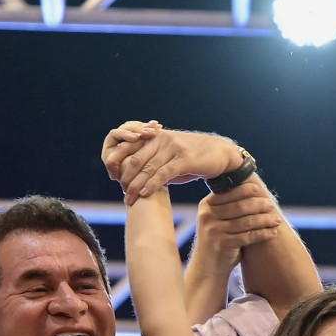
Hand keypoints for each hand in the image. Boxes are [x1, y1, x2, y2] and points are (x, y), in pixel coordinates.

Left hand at [100, 122, 248, 205]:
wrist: (221, 153)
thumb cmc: (194, 158)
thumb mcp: (171, 157)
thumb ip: (155, 164)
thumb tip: (137, 180)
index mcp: (154, 136)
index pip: (129, 148)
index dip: (118, 163)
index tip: (114, 178)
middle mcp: (161, 139)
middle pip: (135, 159)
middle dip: (126, 178)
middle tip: (123, 193)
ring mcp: (173, 148)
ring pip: (148, 168)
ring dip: (136, 185)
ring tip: (129, 199)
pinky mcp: (185, 159)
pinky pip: (164, 173)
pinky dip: (152, 184)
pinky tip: (145, 194)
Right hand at [193, 186, 286, 269]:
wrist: (208, 266)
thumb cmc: (219, 239)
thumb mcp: (218, 219)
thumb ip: (230, 206)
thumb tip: (255, 189)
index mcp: (206, 205)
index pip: (228, 193)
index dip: (245, 190)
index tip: (259, 190)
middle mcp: (207, 216)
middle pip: (239, 206)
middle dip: (258, 205)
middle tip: (272, 205)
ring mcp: (214, 231)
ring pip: (246, 222)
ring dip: (264, 220)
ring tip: (277, 219)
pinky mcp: (222, 245)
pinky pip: (248, 236)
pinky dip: (263, 234)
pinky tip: (273, 233)